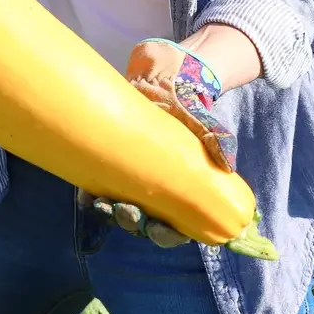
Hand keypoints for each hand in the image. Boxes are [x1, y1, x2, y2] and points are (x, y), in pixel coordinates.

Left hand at [81, 40, 236, 247]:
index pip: (173, 228)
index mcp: (178, 191)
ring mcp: (128, 178)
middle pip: (143, 224)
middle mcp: (153, 190)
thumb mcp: (202, 123)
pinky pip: (96, 190)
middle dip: (134, 224)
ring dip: (110, 213)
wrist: (157, 78)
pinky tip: (85, 195)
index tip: (158, 229)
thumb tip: (228, 164)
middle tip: (127, 212)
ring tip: (104, 204)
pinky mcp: (107, 162)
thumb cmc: (185, 106)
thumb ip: (215, 142)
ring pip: (118, 211)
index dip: (166, 236)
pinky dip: (90, 197)